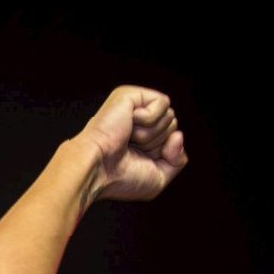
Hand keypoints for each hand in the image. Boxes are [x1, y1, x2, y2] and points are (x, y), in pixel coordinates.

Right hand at [79, 86, 185, 203]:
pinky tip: (128, 125)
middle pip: (173, 125)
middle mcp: (136, 121)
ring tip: (127, 139)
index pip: (173, 138)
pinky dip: (149, 119)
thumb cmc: (118, 179)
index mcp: (140, 138)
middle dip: (157, 142)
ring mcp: (132, 106)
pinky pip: (162, 102)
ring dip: (151, 134)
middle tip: (130, 148)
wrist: (95, 171)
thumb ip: (178, 160)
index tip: (136, 159)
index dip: (162, 153)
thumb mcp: (158, 178)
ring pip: (169, 115)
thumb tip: (178, 134)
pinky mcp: (129, 95)